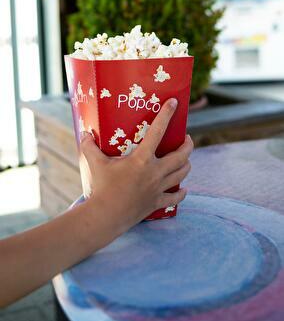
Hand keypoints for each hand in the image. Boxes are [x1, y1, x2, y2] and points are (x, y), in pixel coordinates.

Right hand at [80, 98, 193, 237]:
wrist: (105, 217)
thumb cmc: (101, 188)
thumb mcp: (95, 164)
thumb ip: (90, 147)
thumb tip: (85, 134)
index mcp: (141, 159)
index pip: (157, 131)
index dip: (167, 115)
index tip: (174, 103)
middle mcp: (154, 172)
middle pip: (181, 155)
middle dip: (187, 145)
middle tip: (187, 138)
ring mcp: (158, 188)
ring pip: (181, 174)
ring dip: (186, 164)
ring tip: (186, 159)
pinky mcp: (157, 202)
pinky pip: (175, 197)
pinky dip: (181, 193)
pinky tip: (183, 189)